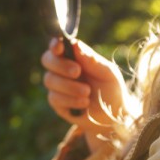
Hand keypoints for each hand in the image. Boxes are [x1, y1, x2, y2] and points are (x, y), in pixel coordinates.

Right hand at [40, 38, 128, 152]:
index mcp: (74, 56)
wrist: (112, 116)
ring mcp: (57, 85)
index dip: (55, 44)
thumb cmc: (111, 89)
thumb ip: (92, 60)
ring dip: (69, 86)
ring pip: (50, 80)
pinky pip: (54, 98)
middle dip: (61, 65)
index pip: (58, 46)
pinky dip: (70, 100)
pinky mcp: (56, 102)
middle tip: (77, 72)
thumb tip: (76, 44)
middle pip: (47, 60)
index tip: (59, 46)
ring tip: (87, 92)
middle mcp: (62, 69)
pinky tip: (84, 103)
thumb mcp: (107, 73)